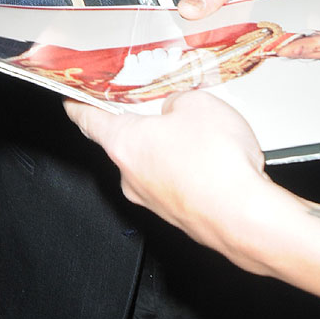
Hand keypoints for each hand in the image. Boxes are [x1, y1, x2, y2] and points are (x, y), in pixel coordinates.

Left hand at [64, 90, 265, 254]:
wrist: (247, 218)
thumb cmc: (216, 163)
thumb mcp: (197, 104)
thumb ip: (176, 101)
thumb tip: (174, 110)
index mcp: (122, 142)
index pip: (86, 119)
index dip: (78, 105)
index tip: (72, 100)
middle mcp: (129, 176)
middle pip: (122, 143)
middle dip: (140, 126)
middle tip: (158, 109)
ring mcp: (152, 201)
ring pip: (152, 166)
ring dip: (169, 151)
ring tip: (201, 137)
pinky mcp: (177, 217)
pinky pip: (176, 185)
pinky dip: (189, 172)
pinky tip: (213, 163)